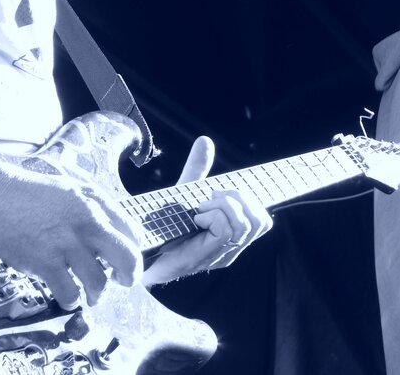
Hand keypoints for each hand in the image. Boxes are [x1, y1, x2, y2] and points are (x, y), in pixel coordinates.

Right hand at [0, 163, 141, 308]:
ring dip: (96, 294)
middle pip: (128, 259)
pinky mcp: (44, 262)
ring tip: (89, 294)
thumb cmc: (29, 190)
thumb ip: (94, 205)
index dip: (133, 251)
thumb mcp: (71, 185)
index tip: (124, 261)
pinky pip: (69, 294)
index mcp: (96, 202)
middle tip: (121, 282)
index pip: (133, 233)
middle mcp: (87, 223)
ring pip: (99, 283)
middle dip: (129, 277)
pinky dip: (71, 301)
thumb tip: (111, 228)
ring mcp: (66, 244)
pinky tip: (67, 296)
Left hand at [142, 136, 272, 285]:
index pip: (262, 223)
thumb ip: (197, 170)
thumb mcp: (184, 192)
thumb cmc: (162, 224)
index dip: (258, 203)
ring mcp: (218, 256)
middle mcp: (230, 249)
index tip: (239, 188)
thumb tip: (205, 140)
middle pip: (260, 222)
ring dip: (223, 206)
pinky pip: (225, 230)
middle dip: (239, 199)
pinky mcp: (203, 258)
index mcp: (231, 236)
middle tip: (211, 196)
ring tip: (201, 206)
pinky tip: (195, 217)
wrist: (136, 251)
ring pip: (244, 225)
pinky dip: (212, 215)